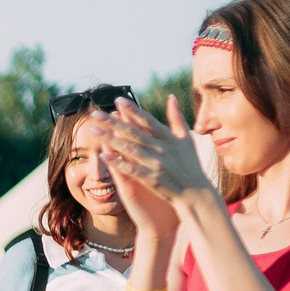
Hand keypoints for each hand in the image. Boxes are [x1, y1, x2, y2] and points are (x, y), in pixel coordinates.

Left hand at [95, 96, 213, 206]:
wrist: (196, 193)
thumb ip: (177, 118)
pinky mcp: (152, 179)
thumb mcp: (186, 138)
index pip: (147, 120)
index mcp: (169, 137)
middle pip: (133, 132)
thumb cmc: (191, 165)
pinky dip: (118, 162)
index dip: (132, 110)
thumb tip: (171, 97)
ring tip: (94, 131)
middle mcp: (162, 148)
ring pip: (130, 148)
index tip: (117, 100)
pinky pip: (132, 169)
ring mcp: (156, 164)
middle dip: (113, 122)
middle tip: (96, 114)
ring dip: (110, 139)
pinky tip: (104, 156)